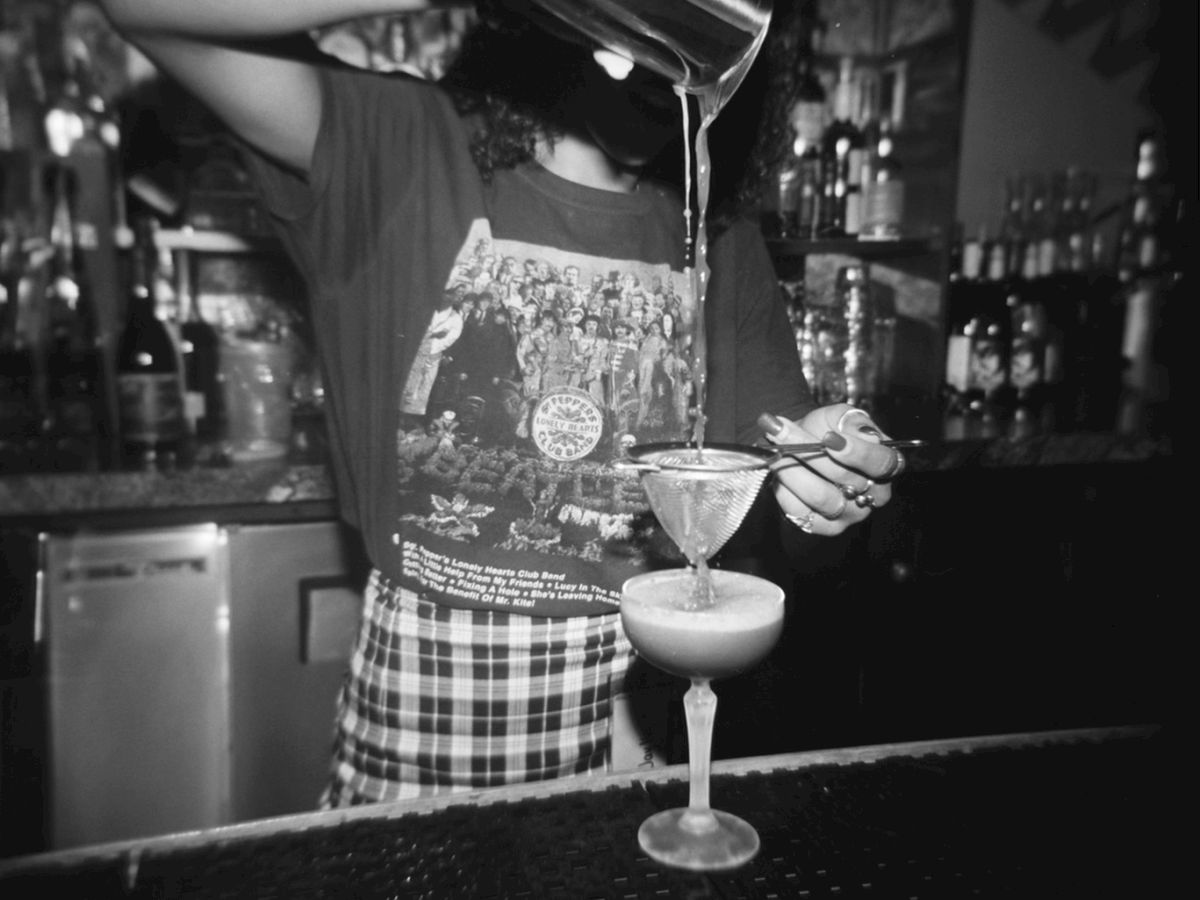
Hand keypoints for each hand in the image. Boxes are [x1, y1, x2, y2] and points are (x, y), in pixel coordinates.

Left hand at [757, 404, 906, 535]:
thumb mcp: (839, 416)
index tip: (828, 438)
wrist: (800, 446)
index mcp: (886, 465)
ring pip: (820, 495)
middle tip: (780, 431)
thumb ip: (851, 420)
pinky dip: (784, 489)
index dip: (858, 452)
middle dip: (809, 451)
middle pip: (845, 478)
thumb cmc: (825, 431)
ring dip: (790, 468)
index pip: (882, 463)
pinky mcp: (823, 526)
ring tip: (773, 448)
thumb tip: (863, 433)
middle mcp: (874, 494)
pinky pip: (800, 510)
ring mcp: (850, 514)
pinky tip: (776, 472)